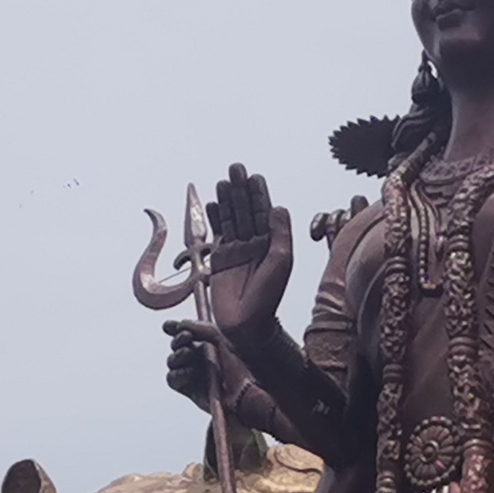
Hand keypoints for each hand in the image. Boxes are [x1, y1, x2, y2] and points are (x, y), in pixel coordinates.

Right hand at [164, 319, 232, 411]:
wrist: (241, 390)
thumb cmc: (236, 365)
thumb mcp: (220, 338)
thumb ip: (199, 328)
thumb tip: (179, 325)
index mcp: (205, 343)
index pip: (183, 332)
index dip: (174, 328)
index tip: (170, 326)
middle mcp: (197, 357)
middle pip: (175, 346)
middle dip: (178, 339)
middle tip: (187, 337)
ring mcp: (192, 373)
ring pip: (172, 361)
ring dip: (177, 355)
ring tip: (188, 353)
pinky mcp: (188, 389)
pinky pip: (172, 379)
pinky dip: (177, 374)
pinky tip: (188, 372)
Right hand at [204, 164, 295, 338]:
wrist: (246, 325)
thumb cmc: (268, 297)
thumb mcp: (281, 262)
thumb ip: (279, 234)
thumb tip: (277, 206)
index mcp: (272, 243)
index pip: (264, 212)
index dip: (258, 194)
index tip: (253, 176)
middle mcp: (255, 243)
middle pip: (246, 210)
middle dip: (241, 190)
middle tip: (235, 168)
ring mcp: (237, 250)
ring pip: (231, 219)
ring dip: (227, 200)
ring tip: (223, 181)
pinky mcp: (221, 259)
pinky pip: (218, 233)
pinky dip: (215, 218)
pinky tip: (212, 203)